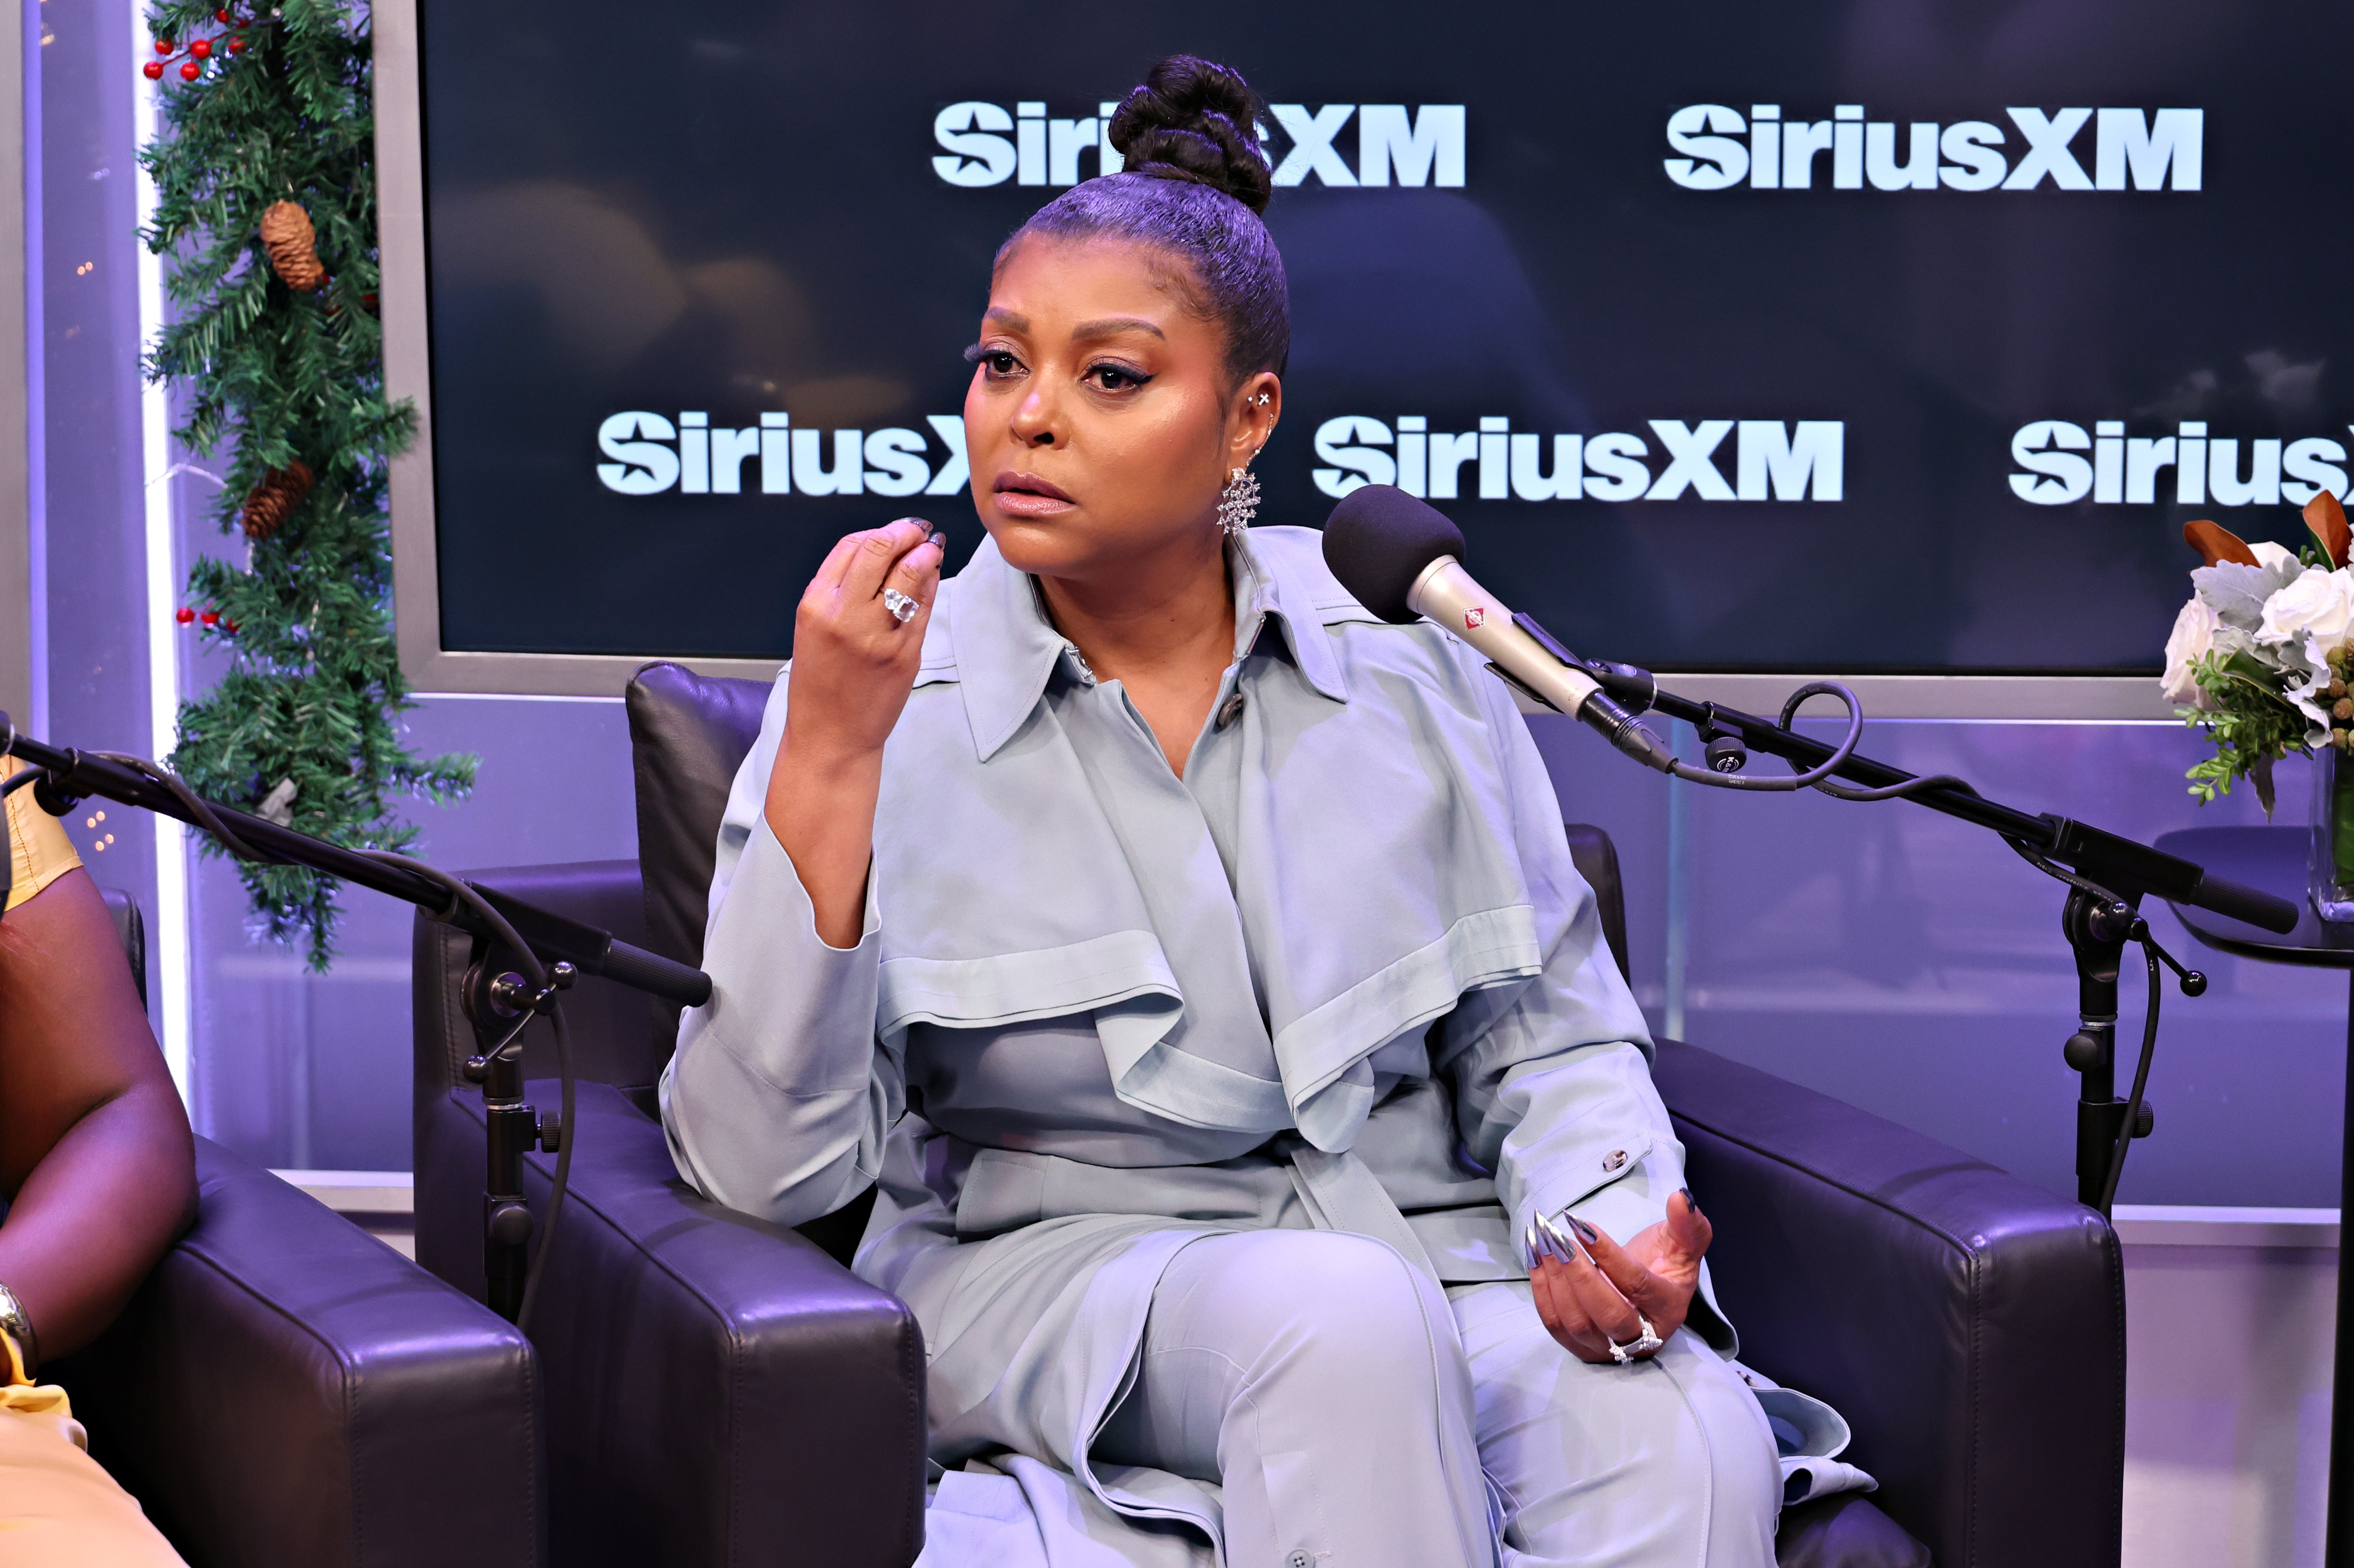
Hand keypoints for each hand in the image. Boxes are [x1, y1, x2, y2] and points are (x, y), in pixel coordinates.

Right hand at [778, 519, 944, 762]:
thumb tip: (880, 548)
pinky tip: (933, 576)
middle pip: (880, 549)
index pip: (851, 545)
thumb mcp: (813, 627)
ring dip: (926, 552)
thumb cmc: (821, 682)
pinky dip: (931, 585)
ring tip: (932, 546)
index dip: (880, 530)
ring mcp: (877, 635)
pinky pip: (924, 606)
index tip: (896, 529)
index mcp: (815, 604)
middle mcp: (844, 615)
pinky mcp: (904, 654)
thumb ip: (839, 589)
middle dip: (906, 531)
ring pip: (909, 573)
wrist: (830, 736)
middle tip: (920, 529)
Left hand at [1526, 1188, 1710, 1363]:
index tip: (1582, 1226)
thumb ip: (1687, 1224)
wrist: (1646, 1296)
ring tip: (1543, 1241)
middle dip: (1579, 1275)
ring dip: (1555, 1280)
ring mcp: (1609, 1347)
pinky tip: (1535, 1257)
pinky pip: (1556, 1324)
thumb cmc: (1664, 1266)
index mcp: (1668, 1308)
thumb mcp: (1683, 1245)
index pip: (1637, 1286)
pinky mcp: (1581, 1347)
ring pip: (1576, 1322)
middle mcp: (1641, 1336)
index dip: (1609, 1256)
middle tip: (1557, 1239)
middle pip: (1607, 1314)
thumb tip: (1681, 1198)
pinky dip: (1541, 1291)